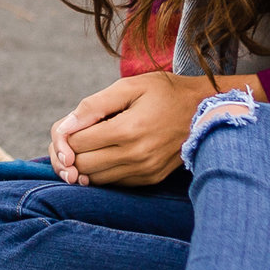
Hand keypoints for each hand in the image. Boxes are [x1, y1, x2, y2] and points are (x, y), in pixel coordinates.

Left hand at [53, 74, 213, 187]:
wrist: (205, 109)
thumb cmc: (164, 92)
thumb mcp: (129, 86)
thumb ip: (94, 105)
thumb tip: (65, 127)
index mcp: (127, 130)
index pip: (76, 144)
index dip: (65, 135)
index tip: (71, 125)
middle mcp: (135, 156)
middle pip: (81, 165)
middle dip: (70, 152)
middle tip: (75, 136)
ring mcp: (144, 171)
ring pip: (95, 179)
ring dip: (85, 163)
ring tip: (92, 143)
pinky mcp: (150, 179)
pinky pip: (114, 183)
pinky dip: (104, 171)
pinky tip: (109, 152)